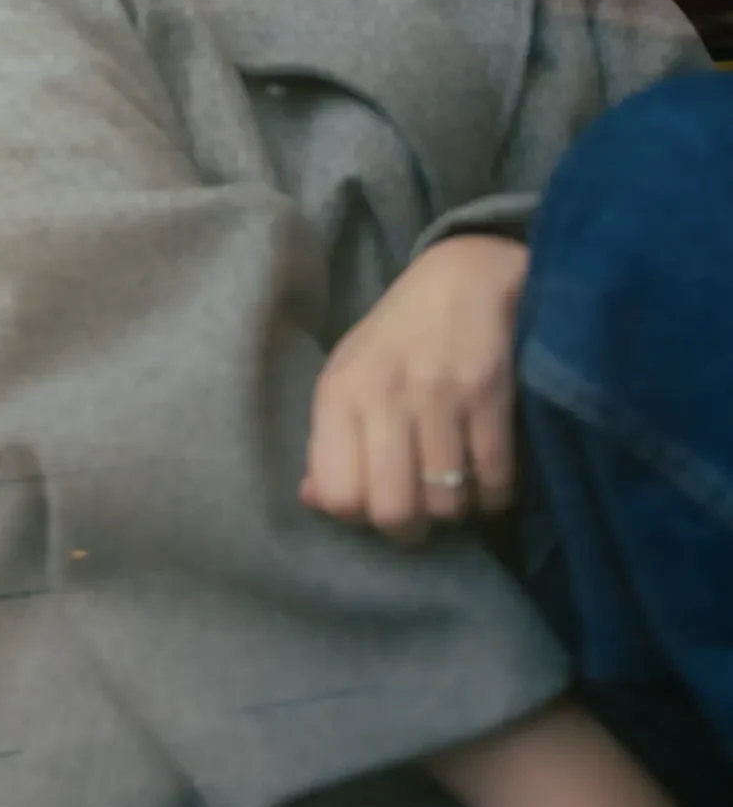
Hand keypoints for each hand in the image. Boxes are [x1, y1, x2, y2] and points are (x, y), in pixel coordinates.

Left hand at [300, 233, 527, 542]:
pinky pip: (493, 481)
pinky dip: (493, 494)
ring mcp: (438, 394)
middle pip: (392, 510)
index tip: (376, 502)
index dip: (358, 516)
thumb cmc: (398, 336)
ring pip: (446, 503)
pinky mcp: (489, 394)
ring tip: (454, 487)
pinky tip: (486, 477)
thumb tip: (314, 501)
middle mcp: (383, 394)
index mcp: (339, 392)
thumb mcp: (348, 375)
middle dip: (410, 529)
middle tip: (420, 513)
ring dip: (455, 509)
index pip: (337, 494)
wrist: (465, 277)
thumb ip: (329, 440)